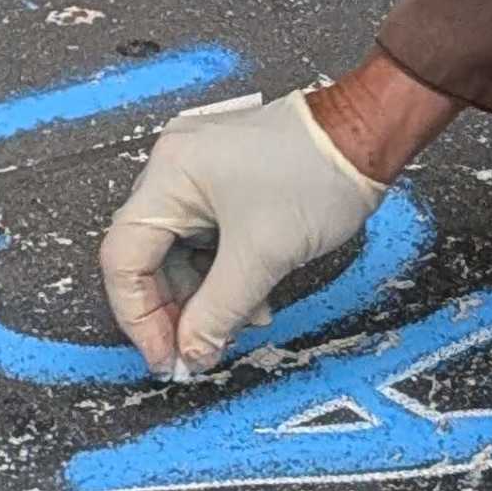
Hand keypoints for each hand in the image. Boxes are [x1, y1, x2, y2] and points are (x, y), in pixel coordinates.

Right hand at [98, 89, 399, 377]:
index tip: (164, 356)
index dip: (138, 316)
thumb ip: (218, 313)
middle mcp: (172, 166)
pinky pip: (205, 235)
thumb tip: (192, 353)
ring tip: (241, 323)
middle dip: (175, 309)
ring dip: (205, 294)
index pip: (124, 256)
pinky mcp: (222, 177)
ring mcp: (197, 169)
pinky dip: (222, 271)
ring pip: (180, 250)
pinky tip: (252, 297)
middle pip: (149, 255)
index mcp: (169, 174)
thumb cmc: (319, 175)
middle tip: (196, 351)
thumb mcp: (263, 257)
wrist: (368, 134)